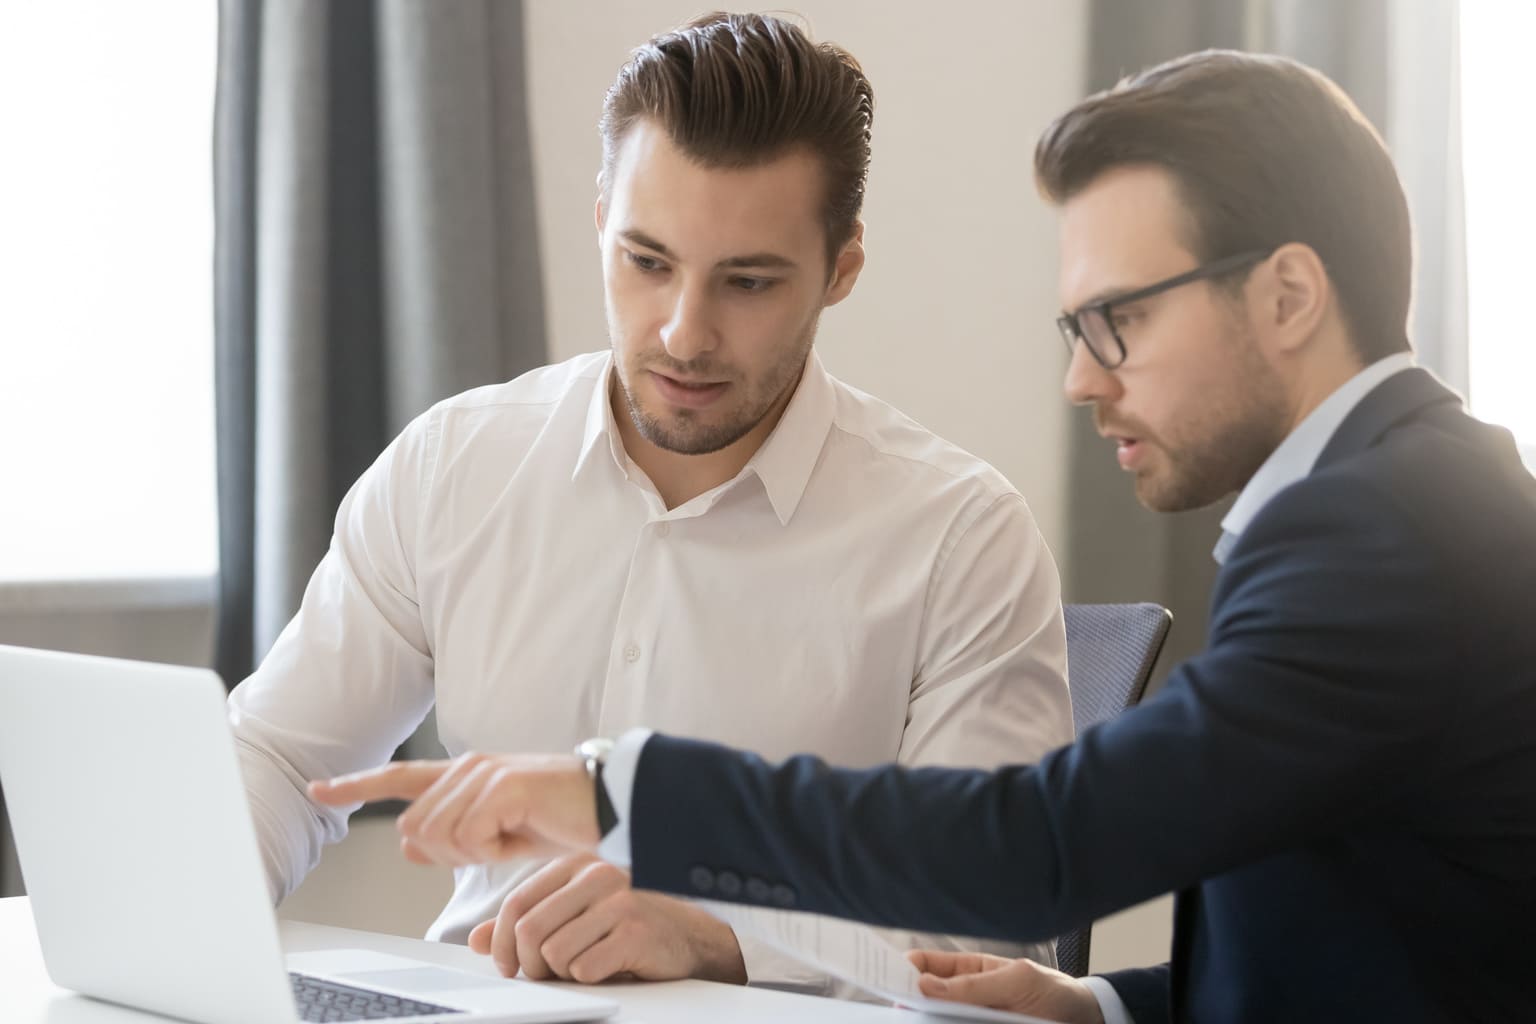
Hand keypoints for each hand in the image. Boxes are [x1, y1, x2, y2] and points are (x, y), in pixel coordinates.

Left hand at [309, 752, 598, 864]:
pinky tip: (521, 836)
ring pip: (437, 837)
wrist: (611, 807)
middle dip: (449, 854)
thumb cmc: (562, 820)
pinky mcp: (502, 787)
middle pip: (415, 829)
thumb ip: (452, 837)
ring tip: (513, 838)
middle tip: (497, 845)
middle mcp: (468, 767)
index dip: (355, 785)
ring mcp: (484, 774)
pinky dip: (494, 852)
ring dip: (474, 854)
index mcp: (465, 774)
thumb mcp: (499, 837)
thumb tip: (409, 846)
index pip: (399, 777)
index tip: (319, 788)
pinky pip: (470, 839)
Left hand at [467, 852, 746, 984]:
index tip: (509, 967)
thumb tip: (479, 940)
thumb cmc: (628, 928)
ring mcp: (619, 899)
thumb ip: (527, 923)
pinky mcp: (635, 929)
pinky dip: (589, 978)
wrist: (690, 940)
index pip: (517, 904)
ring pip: (553, 953)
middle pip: (529, 931)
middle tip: (546, 975)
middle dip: (530, 965)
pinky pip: (584, 969)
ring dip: (562, 974)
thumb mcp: (573, 919)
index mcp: (577, 865)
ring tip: (584, 967)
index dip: (503, 944)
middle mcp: (597, 874)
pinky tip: (608, 968)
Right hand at [908, 950, 1104, 1023]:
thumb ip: (974, 984)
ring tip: (919, 1020)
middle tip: (900, 1009)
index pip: (925, 966)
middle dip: (909, 1002)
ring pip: (937, 1022)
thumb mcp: (1017, 981)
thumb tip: (926, 985)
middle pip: (925, 1000)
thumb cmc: (1052, 991)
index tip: (888, 978)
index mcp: (968, 971)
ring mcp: (971, 1020)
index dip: (904, 969)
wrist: (1084, 1020)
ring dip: (926, 1022)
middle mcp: (965, 997)